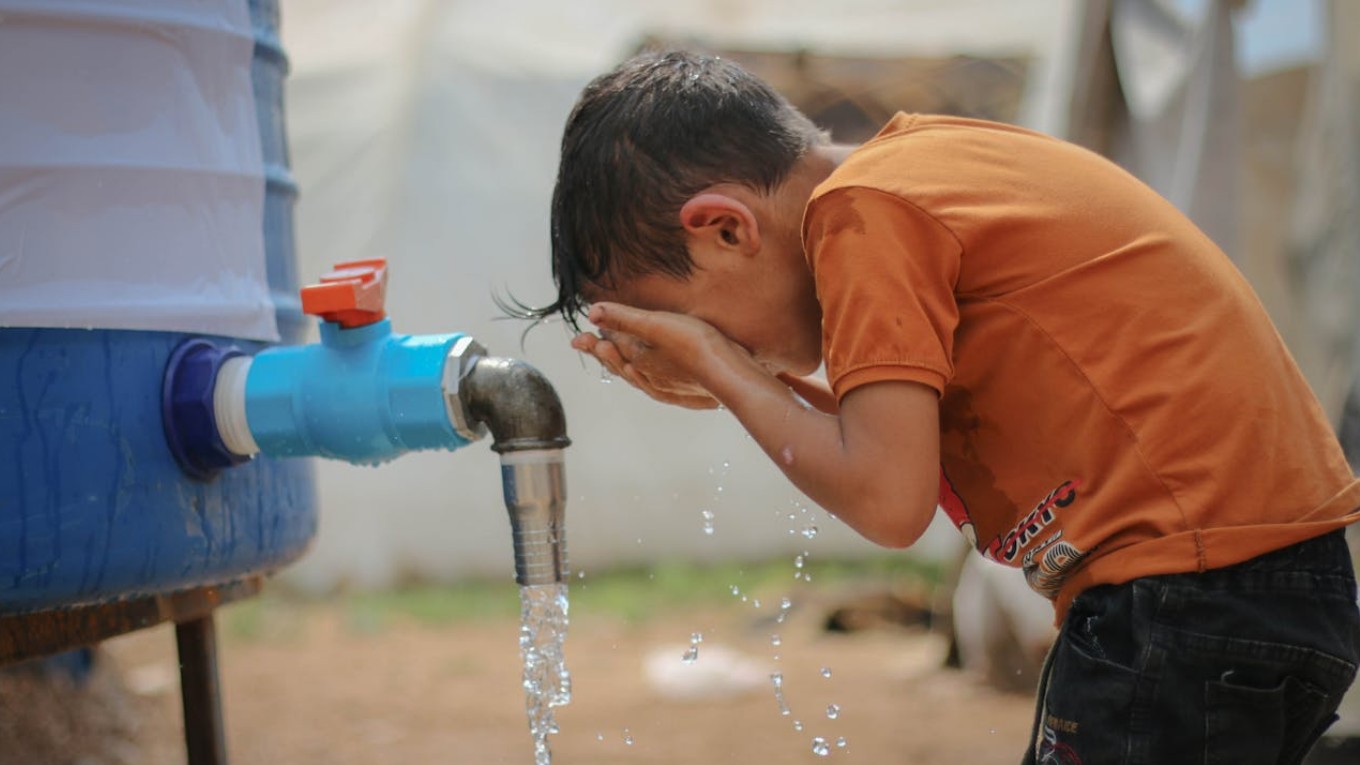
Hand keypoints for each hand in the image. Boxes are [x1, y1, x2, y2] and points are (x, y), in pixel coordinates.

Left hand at [570, 303, 744, 409]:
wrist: (728, 375)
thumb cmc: (694, 346)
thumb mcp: (655, 324)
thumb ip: (624, 318)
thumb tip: (592, 313)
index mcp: (638, 359)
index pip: (611, 346)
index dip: (595, 339)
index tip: (578, 337)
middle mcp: (648, 377)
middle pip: (620, 364)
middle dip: (603, 353)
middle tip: (587, 346)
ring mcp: (667, 388)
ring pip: (638, 377)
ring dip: (624, 367)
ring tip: (616, 362)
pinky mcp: (686, 393)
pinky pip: (659, 388)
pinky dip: (649, 382)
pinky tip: (655, 382)